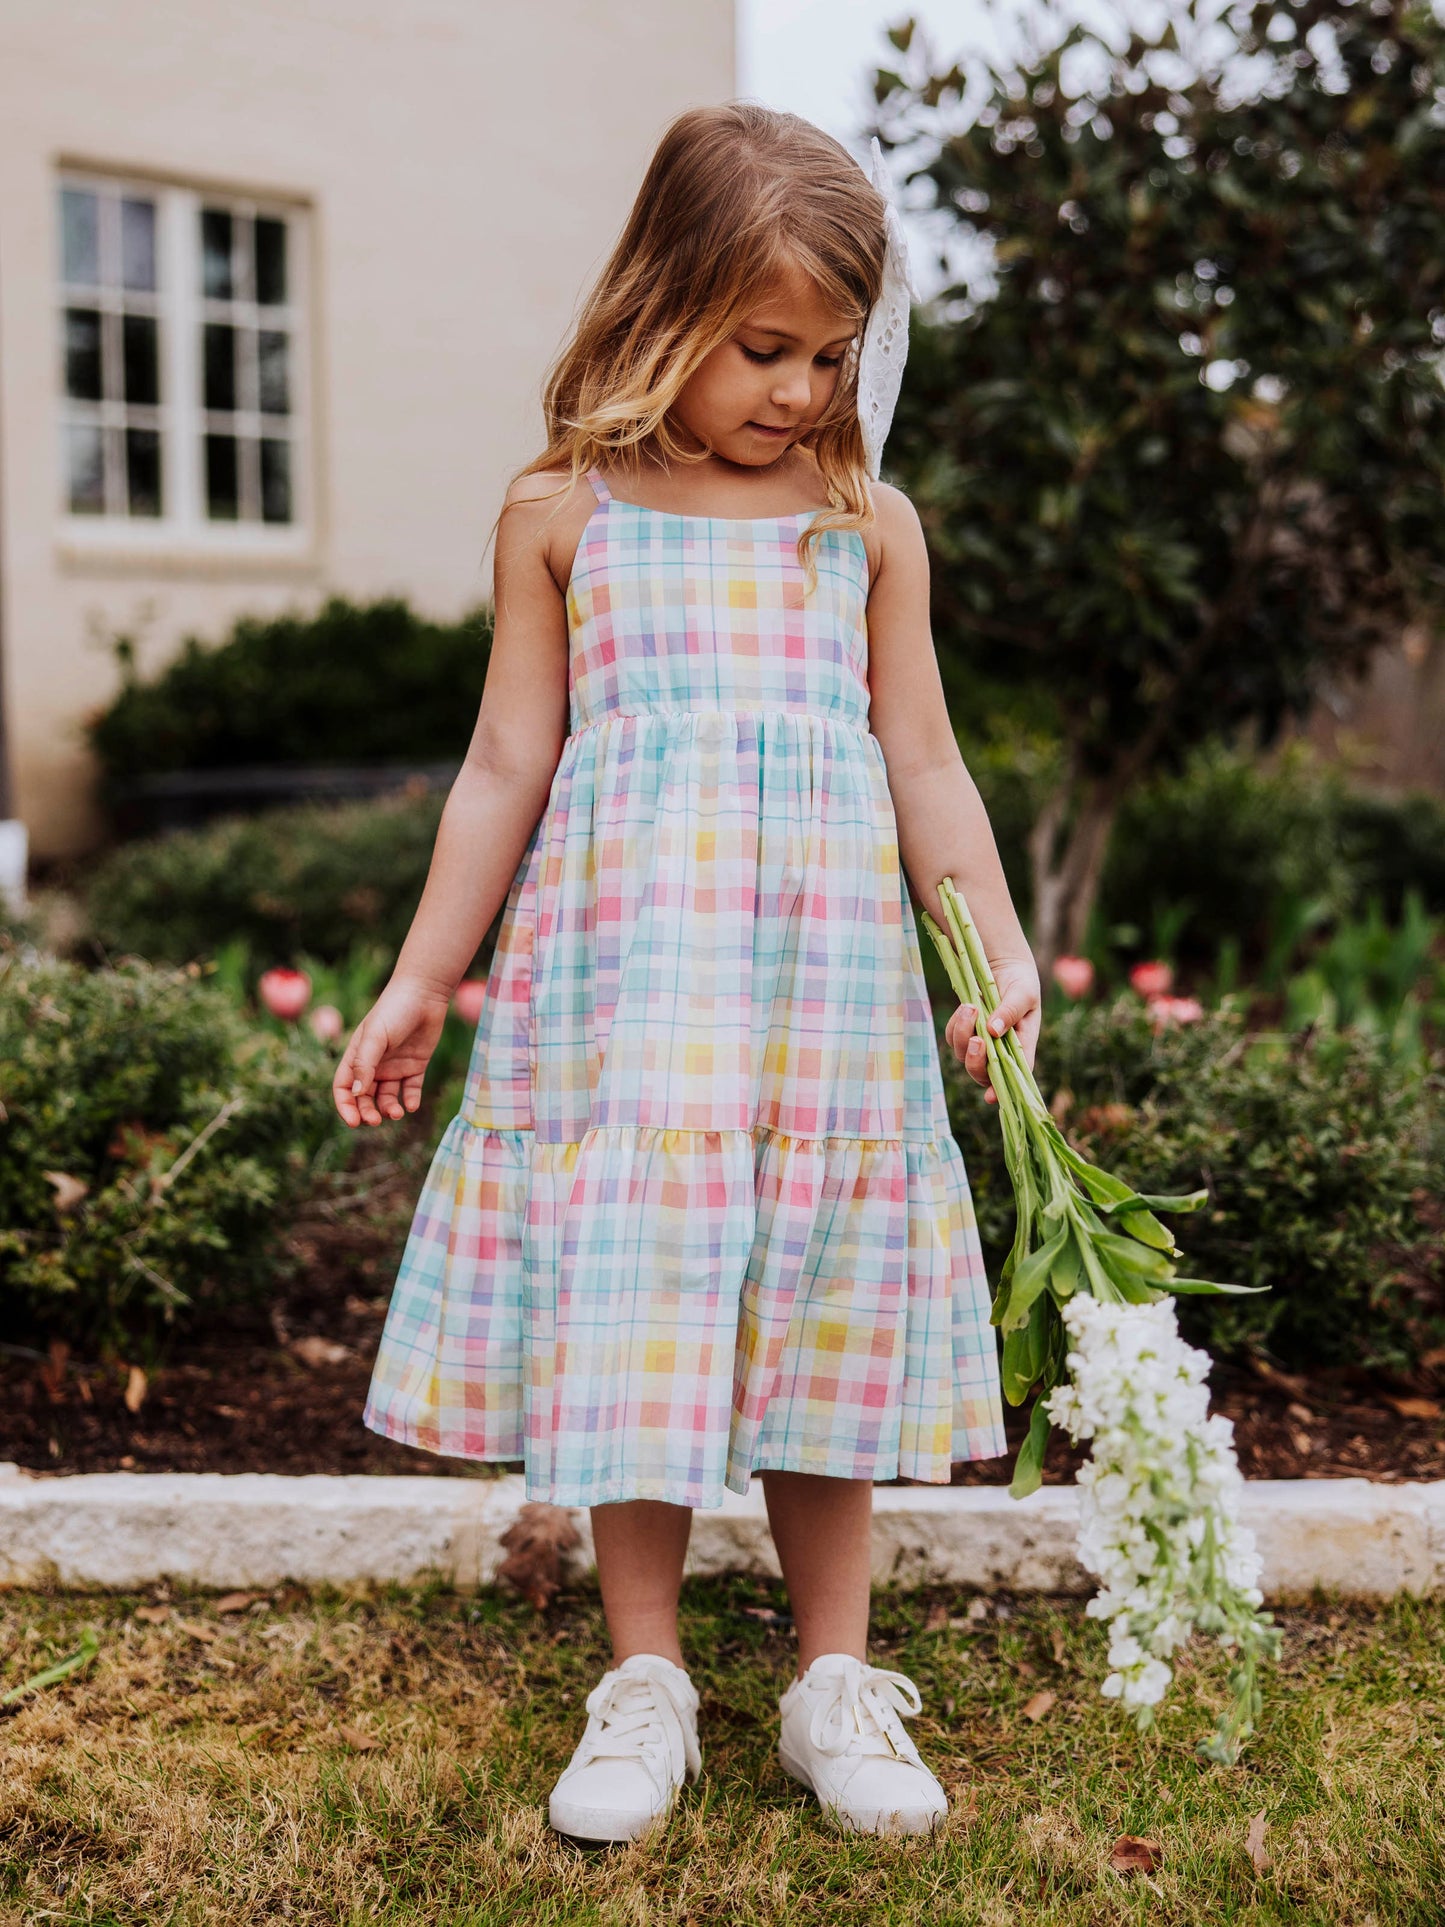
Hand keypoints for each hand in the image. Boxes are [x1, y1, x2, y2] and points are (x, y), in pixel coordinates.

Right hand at [332, 978, 453, 1126]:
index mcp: (356, 1056)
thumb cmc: (394, 1011)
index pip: (344, 1088)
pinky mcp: (415, 1066)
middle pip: (365, 1098)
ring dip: (389, 1109)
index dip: (345, 1106)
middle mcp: (374, 1065)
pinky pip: (410, 1090)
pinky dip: (410, 1100)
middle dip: (367, 1112)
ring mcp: (394, 1066)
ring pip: (387, 1097)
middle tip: (376, 1121)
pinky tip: (412, 1105)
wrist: (424, 994)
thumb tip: (357, 1094)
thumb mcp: (375, 1037)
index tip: (353, 1122)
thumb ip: (365, 1064)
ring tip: (398, 1113)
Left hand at [944, 958, 1041, 1107]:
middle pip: (983, 1073)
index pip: (1015, 1075)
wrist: (1002, 965)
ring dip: (964, 1034)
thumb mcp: (1023, 993)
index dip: (1003, 1089)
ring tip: (971, 1007)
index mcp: (1023, 1045)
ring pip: (965, 1055)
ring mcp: (981, 1042)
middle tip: (976, 1039)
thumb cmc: (1020, 981)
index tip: (991, 1097)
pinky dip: (956, 1025)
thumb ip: (1010, 1012)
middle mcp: (1001, 1050)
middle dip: (976, 1061)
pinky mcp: (964, 1031)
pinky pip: (953, 1038)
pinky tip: (966, 1007)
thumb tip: (993, 1032)